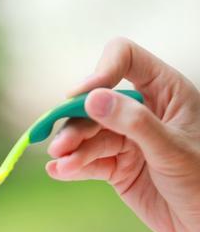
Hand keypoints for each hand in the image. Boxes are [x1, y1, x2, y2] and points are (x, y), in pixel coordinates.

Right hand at [46, 37, 199, 231]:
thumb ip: (134, 123)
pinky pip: (90, 161)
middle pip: (96, 103)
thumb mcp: (171, 150)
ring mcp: (129, 140)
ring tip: (60, 163)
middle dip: (76, 123)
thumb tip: (92, 99)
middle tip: (59, 146)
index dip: (100, 73)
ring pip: (89, 134)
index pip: (126, 60)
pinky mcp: (118, 168)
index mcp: (166, 92)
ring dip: (71, 148)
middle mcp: (144, 111)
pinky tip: (58, 171)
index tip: (79, 97)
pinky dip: (73, 166)